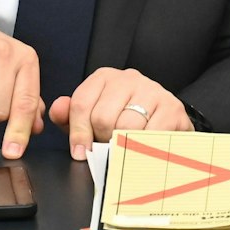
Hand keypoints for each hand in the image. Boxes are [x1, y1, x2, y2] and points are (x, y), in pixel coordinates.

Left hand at [49, 67, 193, 158]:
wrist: (167, 121)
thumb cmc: (125, 120)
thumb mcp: (93, 118)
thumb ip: (70, 116)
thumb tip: (58, 109)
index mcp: (105, 77)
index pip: (81, 103)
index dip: (78, 133)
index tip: (80, 152)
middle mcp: (129, 78)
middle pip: (102, 117)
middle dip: (102, 140)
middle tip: (108, 147)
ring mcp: (153, 90)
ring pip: (125, 126)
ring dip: (122, 145)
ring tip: (125, 148)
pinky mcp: (172, 108)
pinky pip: (149, 134)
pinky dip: (143, 148)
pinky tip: (143, 149)